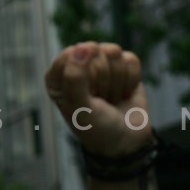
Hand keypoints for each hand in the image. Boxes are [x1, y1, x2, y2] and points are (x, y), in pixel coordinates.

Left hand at [45, 41, 152, 156]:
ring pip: (113, 52)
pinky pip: (130, 59)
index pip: (71, 55)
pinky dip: (131, 80)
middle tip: (101, 101)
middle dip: (103, 80)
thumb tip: (82, 47)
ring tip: (111, 98)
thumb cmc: (95, 127)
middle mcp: (77, 66)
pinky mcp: (123, 66)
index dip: (85, 76)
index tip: (87, 97)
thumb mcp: (79, 107)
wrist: (125, 142)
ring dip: (117, 81)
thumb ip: (75, 77)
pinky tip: (124, 94)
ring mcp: (101, 64)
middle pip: (95, 52)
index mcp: (58, 76)